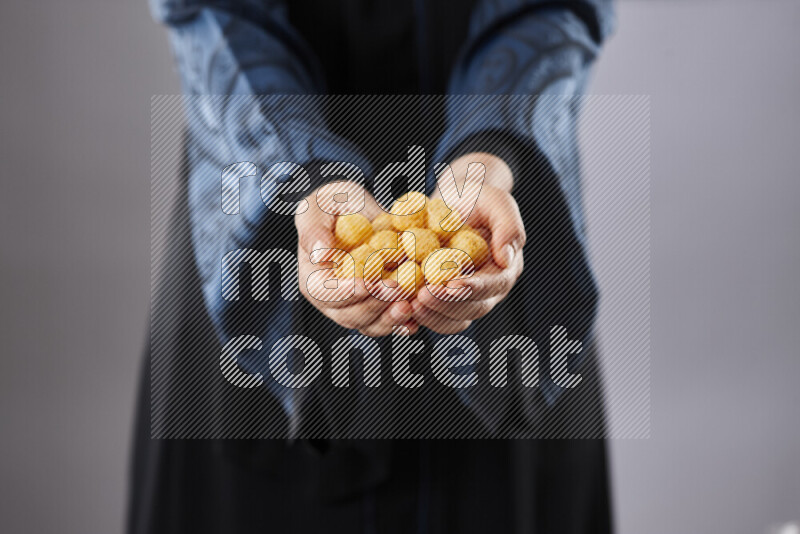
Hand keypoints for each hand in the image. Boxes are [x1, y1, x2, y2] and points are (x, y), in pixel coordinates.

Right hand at [295, 182, 418, 336]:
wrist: (359, 209)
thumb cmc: (333, 204)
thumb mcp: (318, 206)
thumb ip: (314, 229)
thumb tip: (321, 253)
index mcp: (313, 277)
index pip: (324, 292)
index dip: (345, 291)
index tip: (367, 283)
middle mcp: (332, 300)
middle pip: (348, 314)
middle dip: (374, 304)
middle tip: (397, 289)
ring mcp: (356, 306)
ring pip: (370, 324)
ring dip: (390, 318)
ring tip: (409, 304)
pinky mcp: (379, 306)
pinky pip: (389, 321)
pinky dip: (403, 323)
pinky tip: (416, 319)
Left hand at [411, 153, 525, 333]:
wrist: (453, 202)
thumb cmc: (476, 198)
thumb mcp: (496, 201)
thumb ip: (508, 226)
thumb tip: (506, 258)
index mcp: (503, 270)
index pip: (492, 286)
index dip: (472, 289)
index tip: (451, 285)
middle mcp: (486, 291)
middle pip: (472, 309)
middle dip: (447, 305)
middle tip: (422, 296)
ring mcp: (463, 299)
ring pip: (453, 320)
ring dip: (431, 316)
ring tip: (409, 304)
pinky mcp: (441, 301)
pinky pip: (432, 317)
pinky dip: (416, 319)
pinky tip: (399, 311)